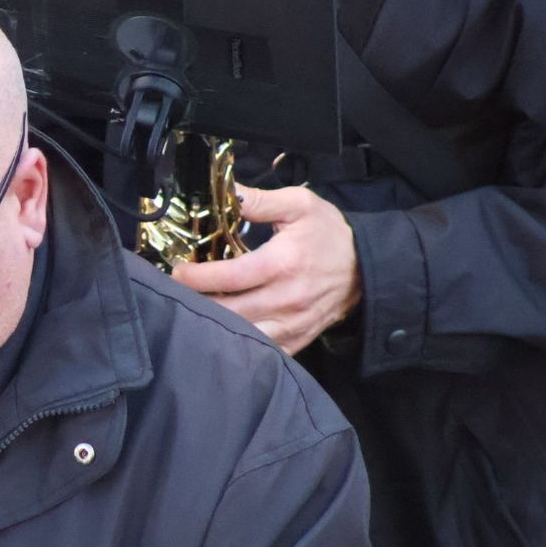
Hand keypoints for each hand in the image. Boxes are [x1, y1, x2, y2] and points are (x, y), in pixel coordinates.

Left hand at [170, 184, 361, 354]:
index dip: (197, 277)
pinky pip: (262, 352)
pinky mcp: (297, 340)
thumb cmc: (329, 234)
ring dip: (215, 326)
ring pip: (243, 336)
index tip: (178, 271)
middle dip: (198, 303)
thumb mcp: (300, 205)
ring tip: (196, 311)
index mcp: (282, 264)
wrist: (367, 267)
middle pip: (229, 312)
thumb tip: (228, 194)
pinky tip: (223, 331)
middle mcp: (286, 299)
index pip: (230, 277)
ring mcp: (292, 324)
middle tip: (178, 292)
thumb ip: (260, 200)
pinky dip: (240, 346)